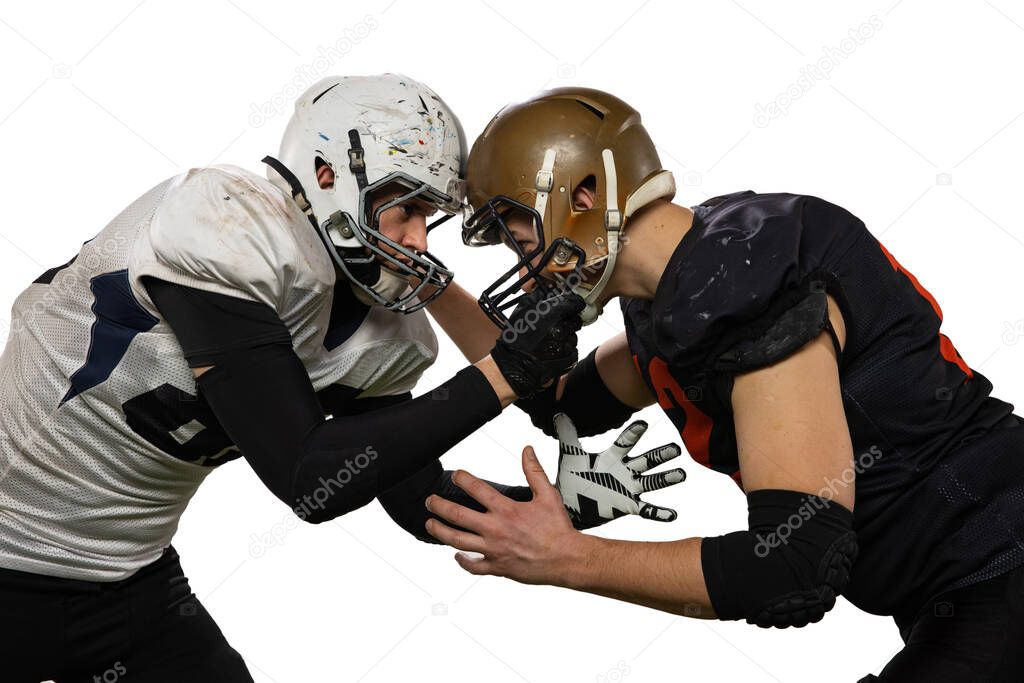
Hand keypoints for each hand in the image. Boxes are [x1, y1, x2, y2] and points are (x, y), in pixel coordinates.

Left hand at [424, 446, 586, 585]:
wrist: (567, 559)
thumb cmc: (558, 528)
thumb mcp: (548, 495)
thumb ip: (534, 471)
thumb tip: (527, 450)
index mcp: (506, 510)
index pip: (477, 489)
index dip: (463, 479)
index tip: (455, 474)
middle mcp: (496, 529)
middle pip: (457, 516)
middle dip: (439, 506)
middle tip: (429, 501)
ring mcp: (494, 550)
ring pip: (458, 541)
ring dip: (440, 531)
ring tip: (430, 524)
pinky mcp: (498, 567)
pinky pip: (474, 566)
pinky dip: (462, 561)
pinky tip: (455, 555)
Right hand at [489, 286, 584, 397]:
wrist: (513, 365)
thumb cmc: (515, 338)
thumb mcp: (522, 310)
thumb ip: (537, 295)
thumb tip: (546, 288)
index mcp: (553, 314)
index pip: (576, 302)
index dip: (573, 303)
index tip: (570, 304)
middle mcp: (562, 329)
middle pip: (576, 320)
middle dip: (568, 320)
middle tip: (555, 324)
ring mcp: (566, 345)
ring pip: (574, 335)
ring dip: (566, 336)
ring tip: (549, 340)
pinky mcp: (569, 358)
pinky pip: (573, 350)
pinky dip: (565, 349)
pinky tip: (552, 350)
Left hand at [555, 414, 685, 527]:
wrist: (570, 504)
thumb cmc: (572, 478)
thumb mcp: (570, 457)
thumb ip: (568, 436)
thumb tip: (558, 415)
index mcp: (611, 457)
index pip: (625, 442)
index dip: (634, 434)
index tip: (643, 424)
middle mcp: (624, 470)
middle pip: (646, 460)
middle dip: (660, 455)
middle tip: (674, 449)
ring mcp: (629, 488)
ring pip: (652, 481)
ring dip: (666, 478)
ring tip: (680, 474)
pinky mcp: (628, 505)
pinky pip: (646, 509)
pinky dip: (659, 512)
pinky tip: (671, 514)